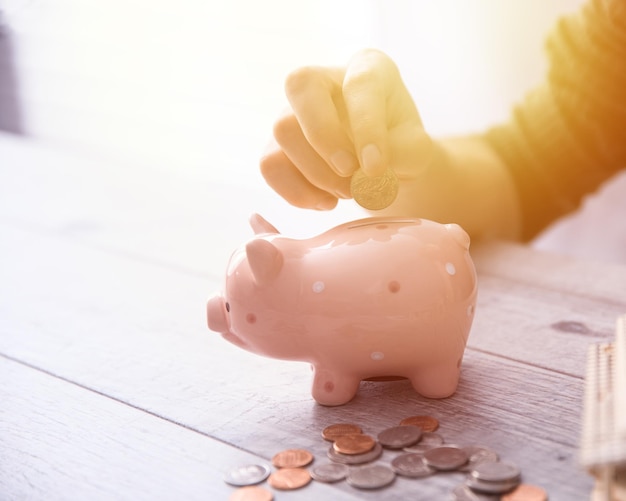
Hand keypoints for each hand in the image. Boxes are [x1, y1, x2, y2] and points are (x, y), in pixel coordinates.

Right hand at [260, 49, 432, 209]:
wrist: (382, 167)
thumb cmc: (400, 149)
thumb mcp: (417, 150)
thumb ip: (403, 153)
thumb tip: (366, 170)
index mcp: (368, 67)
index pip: (360, 84)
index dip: (366, 127)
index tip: (376, 169)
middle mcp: (325, 79)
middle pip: (301, 87)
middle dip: (324, 138)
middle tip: (351, 176)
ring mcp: (294, 110)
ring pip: (282, 130)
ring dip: (317, 174)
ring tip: (349, 192)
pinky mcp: (278, 143)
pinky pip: (270, 164)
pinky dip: (298, 192)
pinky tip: (326, 201)